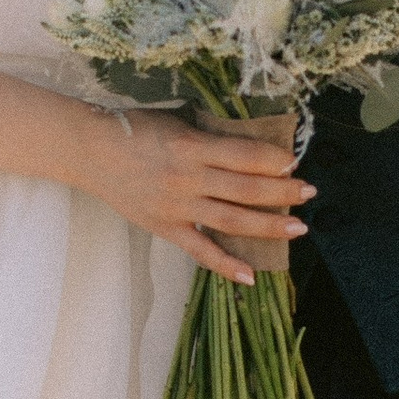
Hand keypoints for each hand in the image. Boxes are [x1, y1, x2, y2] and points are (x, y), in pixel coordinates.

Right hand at [89, 109, 311, 285]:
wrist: (89, 151)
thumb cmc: (134, 128)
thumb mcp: (176, 122)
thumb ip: (210, 137)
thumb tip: (251, 148)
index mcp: (192, 146)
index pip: (245, 155)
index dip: (274, 160)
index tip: (293, 163)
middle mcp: (188, 178)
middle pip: (247, 189)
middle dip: (283, 192)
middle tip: (309, 192)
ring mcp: (178, 207)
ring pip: (232, 220)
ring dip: (269, 226)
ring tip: (298, 228)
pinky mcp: (166, 228)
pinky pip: (201, 250)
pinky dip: (226, 265)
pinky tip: (251, 276)